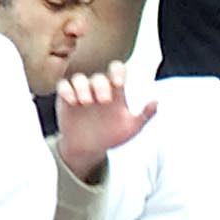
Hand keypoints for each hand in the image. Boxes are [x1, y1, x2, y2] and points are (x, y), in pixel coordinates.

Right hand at [57, 62, 157, 180]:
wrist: (89, 149)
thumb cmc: (112, 136)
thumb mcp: (131, 128)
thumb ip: (145, 115)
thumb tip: (156, 102)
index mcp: (116, 93)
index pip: (117, 71)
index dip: (118, 71)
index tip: (119, 83)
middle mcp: (98, 90)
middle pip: (99, 77)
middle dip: (101, 86)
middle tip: (104, 101)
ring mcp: (82, 93)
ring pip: (80, 79)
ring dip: (83, 87)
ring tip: (87, 102)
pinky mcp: (66, 99)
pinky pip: (63, 86)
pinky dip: (67, 90)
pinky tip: (73, 102)